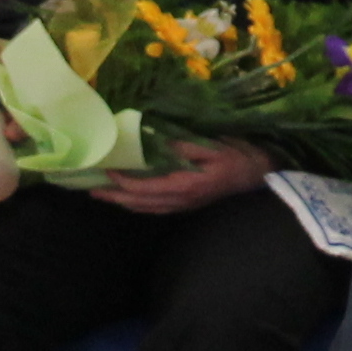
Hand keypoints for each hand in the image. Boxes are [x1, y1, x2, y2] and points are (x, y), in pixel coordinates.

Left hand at [93, 139, 275, 216]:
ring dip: (124, 202)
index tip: (107, 171)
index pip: (145, 187)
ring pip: (146, 209)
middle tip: (92, 190)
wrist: (259, 175)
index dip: (124, 181)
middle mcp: (180, 200)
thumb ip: (185, 146)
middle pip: (140, 203)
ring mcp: (184, 205)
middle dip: (115, 197)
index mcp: (184, 185)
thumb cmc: (238, 156)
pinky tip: (132, 199)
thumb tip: (157, 141)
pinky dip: (139, 204)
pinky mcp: (187, 205)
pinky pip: (156, 209)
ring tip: (105, 195)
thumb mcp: (213, 146)